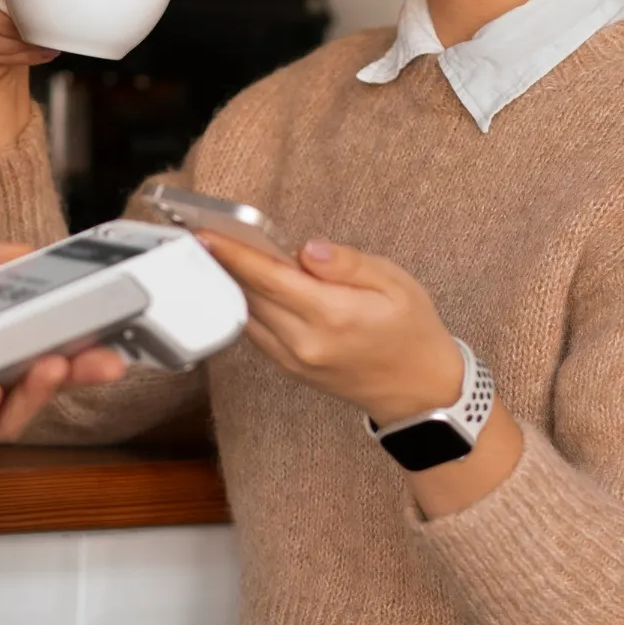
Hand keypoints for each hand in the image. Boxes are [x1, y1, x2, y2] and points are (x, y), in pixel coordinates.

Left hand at [202, 233, 463, 427]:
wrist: (419, 390)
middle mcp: (306, 341)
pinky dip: (246, 306)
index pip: (270, 278)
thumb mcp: (395, 283)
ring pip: (248, 315)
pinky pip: (257, 333)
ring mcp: (294, 360)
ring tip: (217, 254)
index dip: (234, 254)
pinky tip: (243, 285)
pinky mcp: (291, 369)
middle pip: (251, 295)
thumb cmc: (412, 329)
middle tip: (204, 235)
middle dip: (225, 263)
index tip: (207, 234)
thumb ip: (347, 263)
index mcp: (333, 314)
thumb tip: (307, 249)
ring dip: (232, 285)